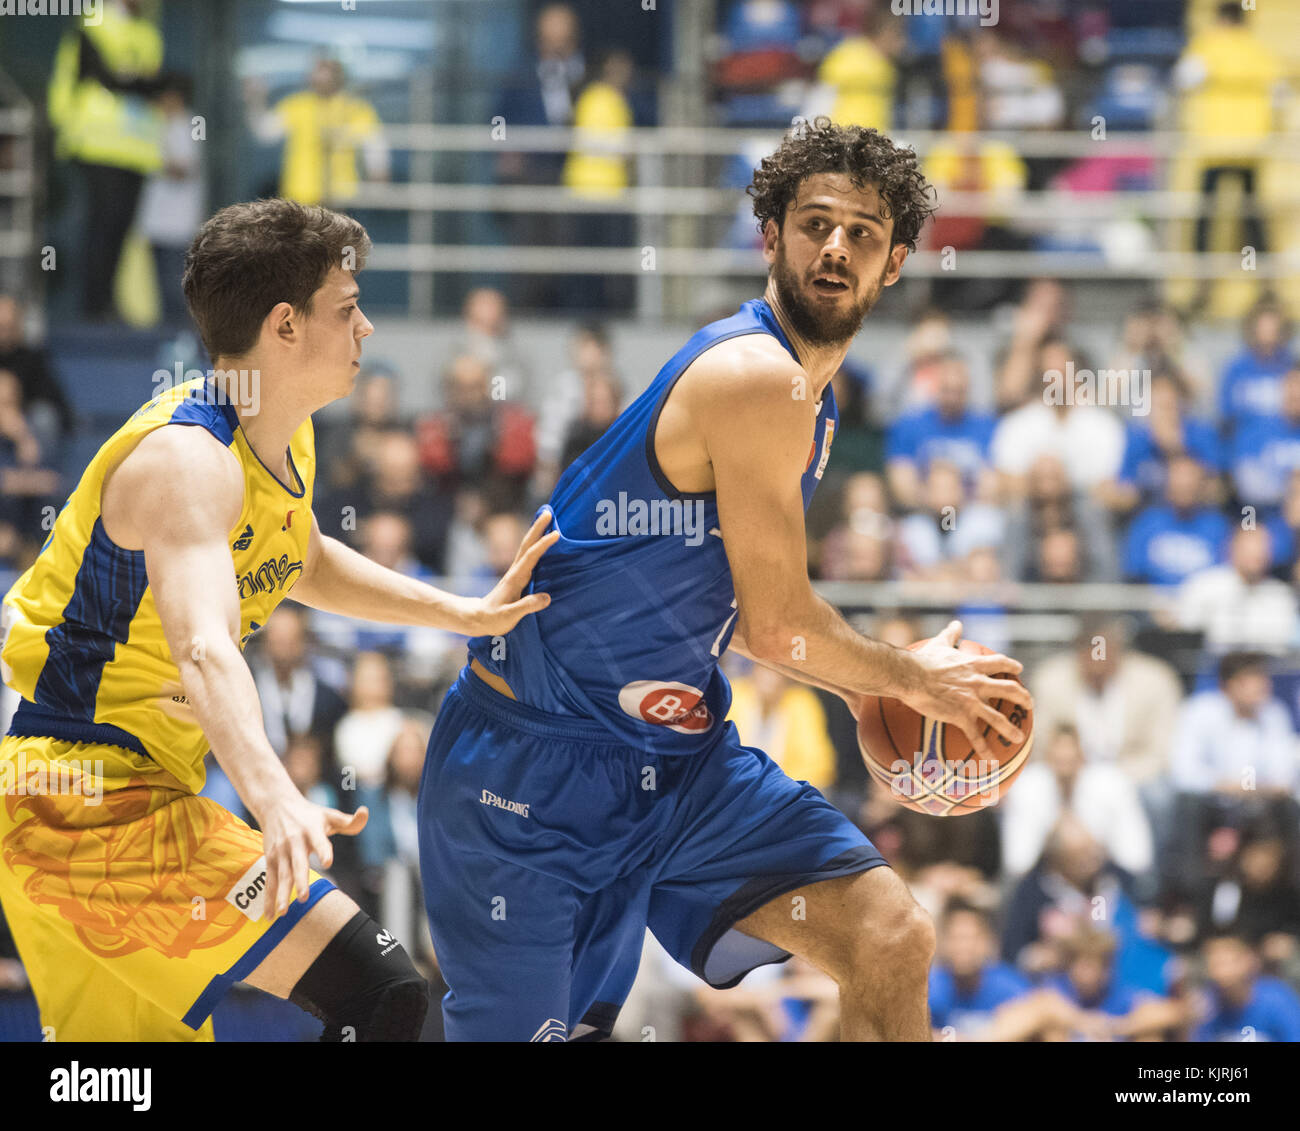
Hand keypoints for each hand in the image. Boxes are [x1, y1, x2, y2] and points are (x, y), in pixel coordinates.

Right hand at [256, 791, 368, 919]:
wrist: (276, 805)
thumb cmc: (309, 814)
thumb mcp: (329, 815)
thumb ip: (349, 821)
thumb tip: (365, 812)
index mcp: (312, 830)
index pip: (319, 841)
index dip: (323, 851)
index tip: (328, 862)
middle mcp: (295, 841)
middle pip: (298, 863)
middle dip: (300, 880)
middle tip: (304, 898)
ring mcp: (281, 852)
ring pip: (281, 875)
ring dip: (282, 894)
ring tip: (284, 913)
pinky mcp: (270, 860)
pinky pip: (269, 881)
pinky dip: (268, 898)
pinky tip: (269, 915)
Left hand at [462, 511, 558, 635]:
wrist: (478, 618)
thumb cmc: (494, 619)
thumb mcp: (510, 616)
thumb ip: (527, 606)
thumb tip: (547, 597)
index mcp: (516, 578)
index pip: (531, 557)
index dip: (543, 545)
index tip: (556, 534)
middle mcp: (515, 571)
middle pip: (527, 545)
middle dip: (537, 528)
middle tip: (548, 511)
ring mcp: (516, 573)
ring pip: (527, 547)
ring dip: (536, 532)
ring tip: (546, 519)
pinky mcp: (517, 577)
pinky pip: (529, 555)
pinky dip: (535, 544)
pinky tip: (541, 541)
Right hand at [899, 620, 1032, 760]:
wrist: (911, 676)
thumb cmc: (922, 660)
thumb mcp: (938, 644)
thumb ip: (950, 635)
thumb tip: (956, 624)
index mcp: (973, 665)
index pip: (999, 663)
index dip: (1011, 665)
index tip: (1019, 668)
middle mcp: (978, 683)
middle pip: (1009, 690)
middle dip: (1023, 697)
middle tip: (1029, 704)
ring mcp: (972, 701)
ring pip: (998, 717)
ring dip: (1010, 729)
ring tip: (1019, 738)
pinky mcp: (961, 716)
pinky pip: (975, 736)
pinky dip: (984, 749)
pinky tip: (990, 760)